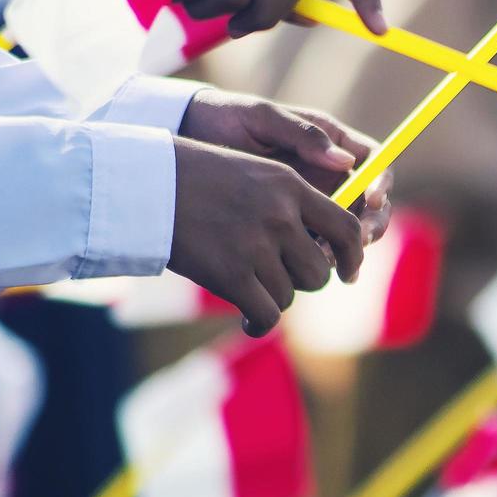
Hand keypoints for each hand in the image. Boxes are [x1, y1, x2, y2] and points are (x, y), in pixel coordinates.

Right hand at [169, 139, 363, 335]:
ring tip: (249, 288)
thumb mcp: (252, 173)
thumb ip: (289, 203)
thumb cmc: (193, 178)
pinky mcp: (232, 275)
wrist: (144, 184)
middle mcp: (281, 216)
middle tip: (280, 279)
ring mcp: (257, 246)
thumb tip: (322, 243)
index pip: (346, 228)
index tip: (348, 272)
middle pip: (319, 271)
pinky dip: (260, 322)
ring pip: (290, 294)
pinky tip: (249, 318)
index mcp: (290, 187)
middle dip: (303, 281)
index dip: (353, 256)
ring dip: (272, 298)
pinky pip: (267, 314)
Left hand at [179, 89, 392, 244]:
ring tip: (327, 258)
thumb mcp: (262, 117)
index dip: (382, 183)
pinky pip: (317, 243)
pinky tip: (303, 266)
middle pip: (370, 203)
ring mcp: (313, 200)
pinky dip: (318, 258)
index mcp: (332, 142)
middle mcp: (330, 173)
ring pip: (347, 229)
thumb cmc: (228, 118)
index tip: (372, 200)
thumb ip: (303, 135)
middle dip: (371, 224)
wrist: (190, 137)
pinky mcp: (294, 224)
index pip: (375, 162)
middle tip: (360, 241)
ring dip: (347, 247)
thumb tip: (346, 161)